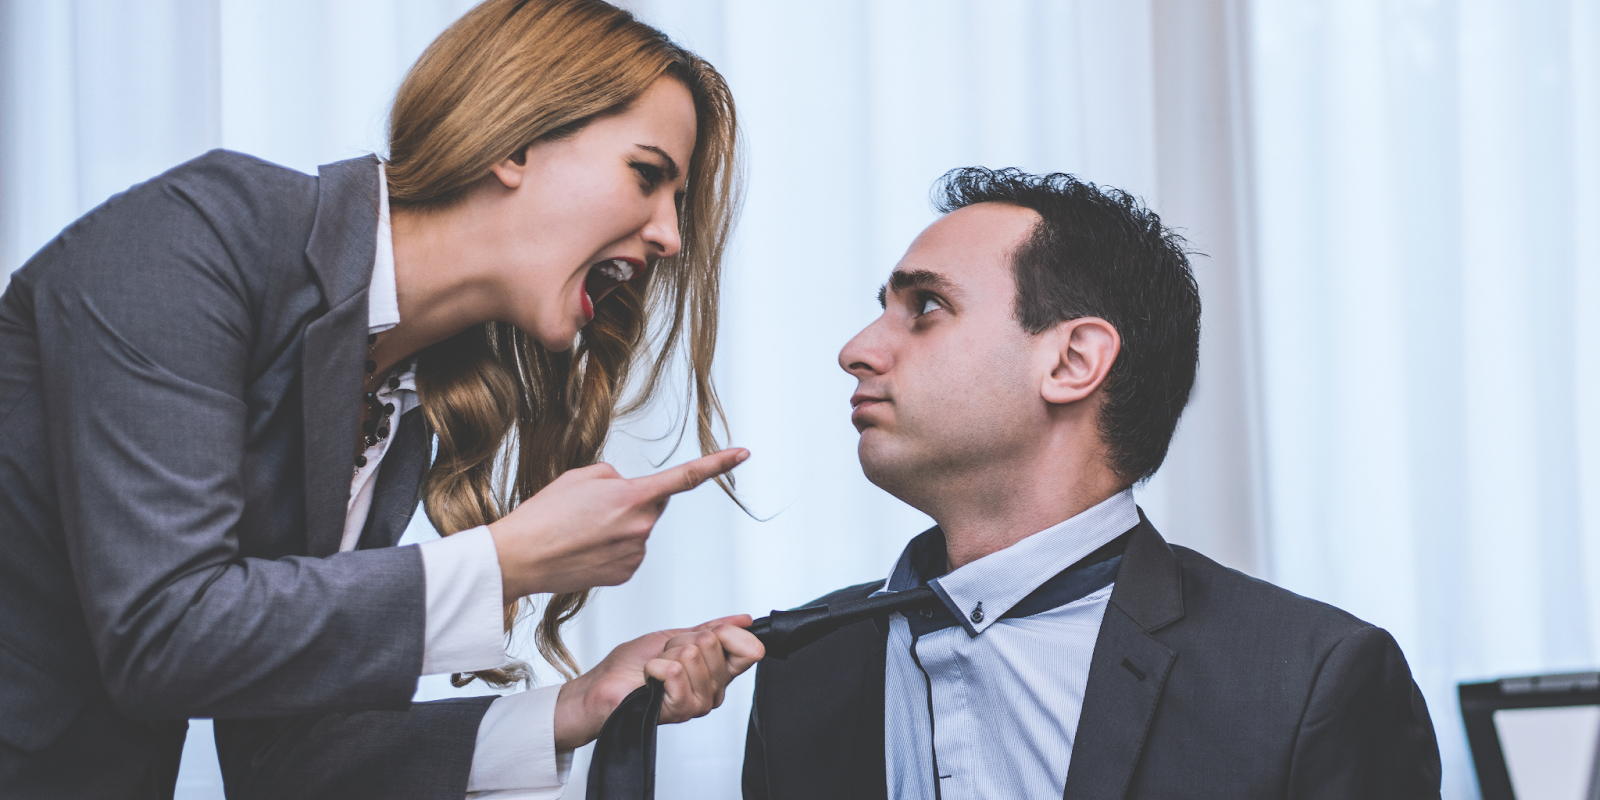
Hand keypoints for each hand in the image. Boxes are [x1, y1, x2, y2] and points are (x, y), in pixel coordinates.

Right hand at [488, 449, 748, 601]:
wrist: (520, 558)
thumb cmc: (544, 516)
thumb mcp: (581, 477)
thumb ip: (616, 478)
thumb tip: (628, 490)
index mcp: (633, 496)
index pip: (686, 476)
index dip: (718, 463)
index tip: (742, 454)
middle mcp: (641, 527)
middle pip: (651, 505)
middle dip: (630, 502)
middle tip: (592, 510)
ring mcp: (635, 554)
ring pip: (638, 531)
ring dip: (618, 528)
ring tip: (581, 532)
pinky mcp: (626, 574)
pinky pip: (628, 553)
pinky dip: (612, 550)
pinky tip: (585, 550)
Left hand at [553, 616, 764, 750]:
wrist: (603, 687)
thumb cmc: (632, 666)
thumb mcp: (678, 637)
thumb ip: (714, 629)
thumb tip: (745, 621)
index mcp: (717, 674)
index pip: (748, 650)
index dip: (729, 633)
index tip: (706, 633)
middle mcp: (713, 691)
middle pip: (713, 643)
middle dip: (681, 641)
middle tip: (664, 656)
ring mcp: (698, 702)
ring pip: (693, 654)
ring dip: (665, 655)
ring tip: (654, 669)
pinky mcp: (680, 708)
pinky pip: (675, 670)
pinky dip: (655, 667)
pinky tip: (649, 679)